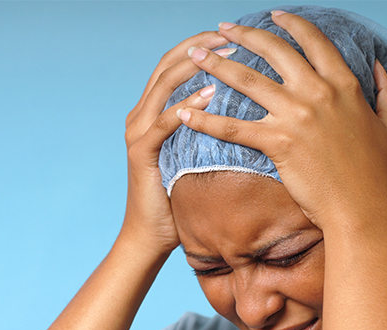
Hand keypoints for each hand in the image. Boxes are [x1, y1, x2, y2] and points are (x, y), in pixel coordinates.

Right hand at [120, 31, 228, 254]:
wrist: (149, 236)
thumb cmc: (177, 198)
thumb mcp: (195, 156)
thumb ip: (208, 130)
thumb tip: (249, 112)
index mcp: (152, 111)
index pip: (175, 64)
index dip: (203, 44)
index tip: (236, 35)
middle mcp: (140, 114)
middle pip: (168, 64)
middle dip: (201, 45)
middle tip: (233, 36)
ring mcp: (137, 132)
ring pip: (163, 85)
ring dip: (196, 67)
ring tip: (226, 56)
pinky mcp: (140, 153)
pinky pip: (163, 123)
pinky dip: (186, 106)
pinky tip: (211, 95)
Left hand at [175, 12, 386, 232]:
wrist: (362, 208)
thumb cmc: (377, 174)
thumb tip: (380, 67)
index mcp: (345, 84)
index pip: (313, 41)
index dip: (290, 24)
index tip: (272, 15)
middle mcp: (318, 92)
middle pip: (274, 51)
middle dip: (244, 35)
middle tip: (222, 29)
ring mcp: (296, 115)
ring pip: (247, 80)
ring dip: (216, 64)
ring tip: (194, 55)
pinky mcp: (277, 142)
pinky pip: (233, 127)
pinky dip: (205, 120)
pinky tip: (182, 114)